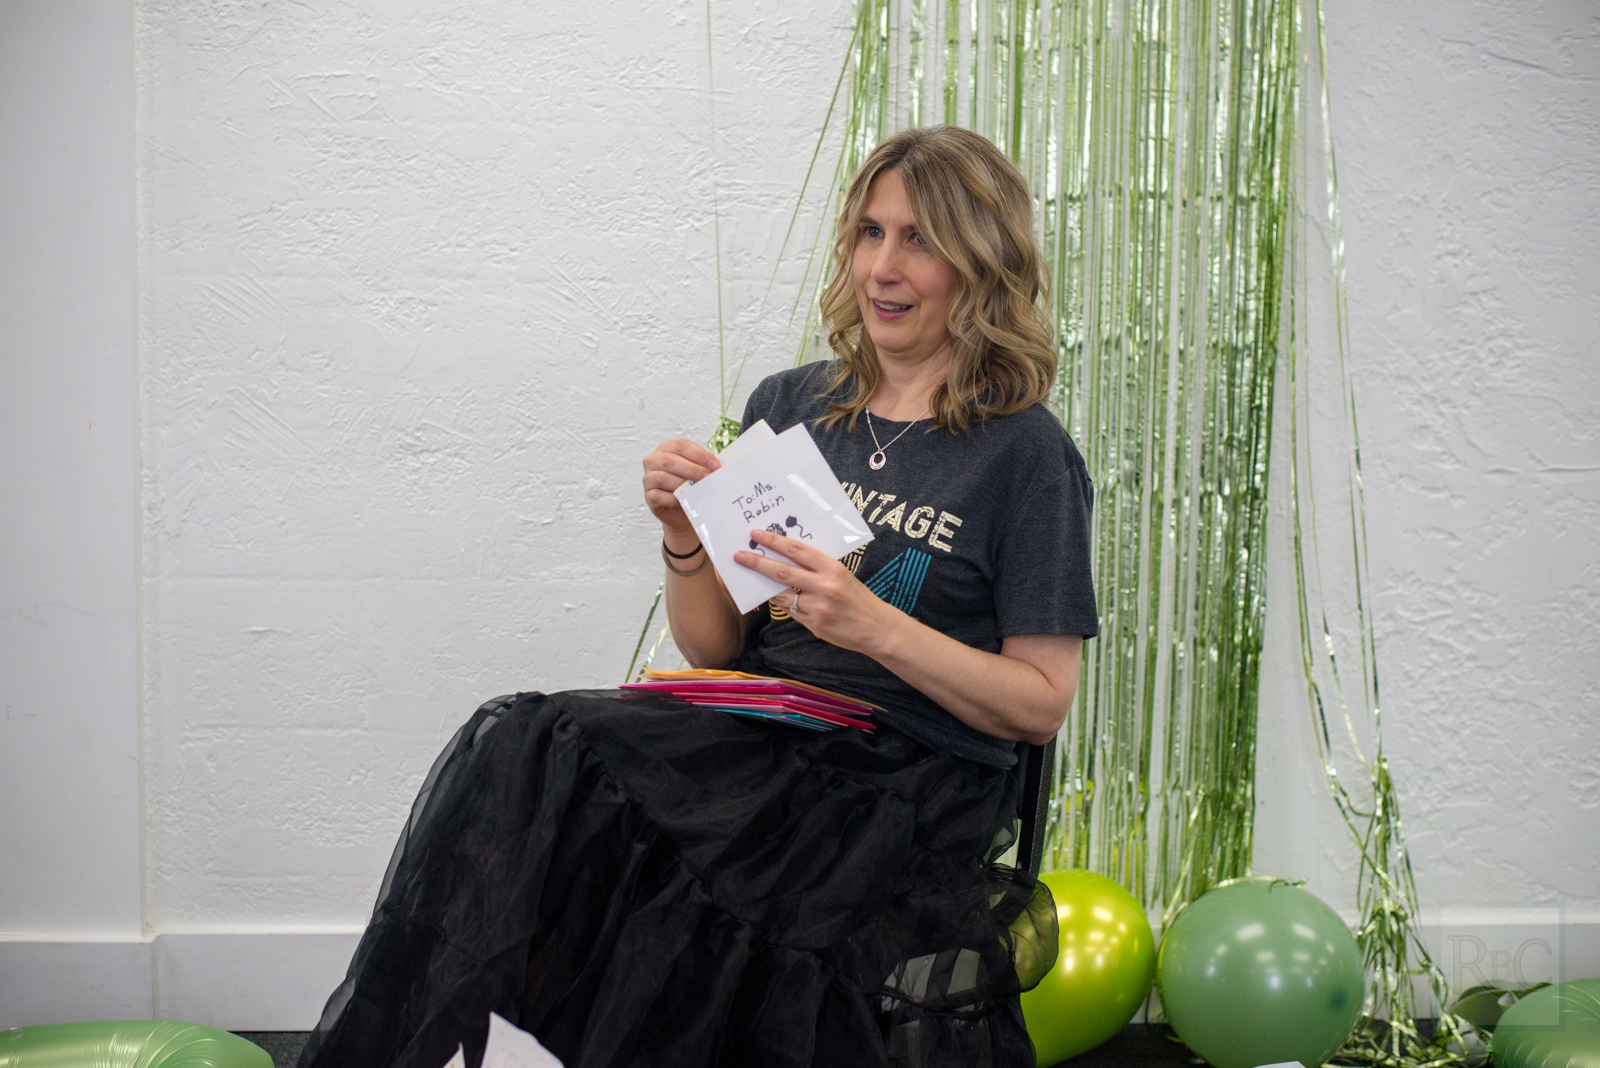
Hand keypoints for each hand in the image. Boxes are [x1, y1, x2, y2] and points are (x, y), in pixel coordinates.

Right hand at [642, 439, 720, 539]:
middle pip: (670, 461)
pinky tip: (684, 500)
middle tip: (708, 477)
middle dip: (692, 469)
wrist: (682, 511)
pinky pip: (658, 496)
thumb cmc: (690, 486)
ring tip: (698, 489)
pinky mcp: (648, 496)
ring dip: (682, 484)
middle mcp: (653, 460)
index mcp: (666, 448)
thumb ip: (703, 466)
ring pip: (662, 477)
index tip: (716, 466)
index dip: (700, 455)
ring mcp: (648, 478)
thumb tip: (718, 467)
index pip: (681, 446)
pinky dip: (672, 498)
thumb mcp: (697, 471)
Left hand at [734, 528, 891, 653]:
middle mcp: (824, 586)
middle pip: (783, 572)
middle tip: (739, 555)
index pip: (798, 550)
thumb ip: (818, 567)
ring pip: (781, 593)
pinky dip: (778, 602)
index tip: (757, 534)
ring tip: (747, 576)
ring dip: (762, 585)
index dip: (775, 542)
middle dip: (758, 562)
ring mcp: (817, 607)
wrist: (875, 628)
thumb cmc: (858, 598)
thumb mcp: (842, 575)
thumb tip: (788, 556)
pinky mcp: (813, 624)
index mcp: (832, 569)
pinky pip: (789, 611)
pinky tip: (767, 595)